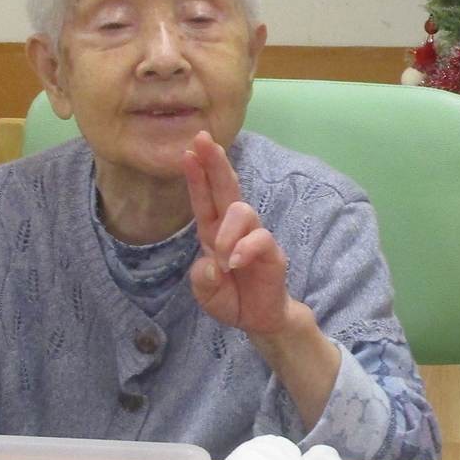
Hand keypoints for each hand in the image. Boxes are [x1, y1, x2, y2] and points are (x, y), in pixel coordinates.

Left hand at [184, 131, 291, 335]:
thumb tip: (212, 264)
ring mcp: (254, 237)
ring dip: (227, 233)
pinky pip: (260, 239)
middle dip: (214, 162)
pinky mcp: (272, 252)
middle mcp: (233, 229)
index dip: (197, 176)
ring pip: (241, 211)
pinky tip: (236, 263)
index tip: (187, 151)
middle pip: (225, 188)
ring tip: (223, 259)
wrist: (258, 320)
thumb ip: (202, 280)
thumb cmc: (230, 298)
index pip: (204, 198)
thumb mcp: (206, 293)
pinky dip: (244, 249)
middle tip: (202, 138)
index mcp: (212, 232)